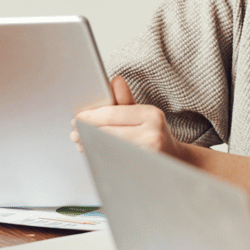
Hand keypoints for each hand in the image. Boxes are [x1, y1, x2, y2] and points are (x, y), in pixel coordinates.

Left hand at [71, 76, 190, 161]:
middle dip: (87, 132)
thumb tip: (115, 80)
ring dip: (91, 146)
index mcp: (151, 114)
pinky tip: (93, 153)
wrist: (175, 160)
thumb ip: (125, 100)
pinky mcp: (143, 169)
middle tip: (74, 134)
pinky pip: (115, 161)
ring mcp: (149, 154)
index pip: (113, 114)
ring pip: (110, 148)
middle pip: (109, 132)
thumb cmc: (154, 133)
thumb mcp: (143, 114)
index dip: (91, 117)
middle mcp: (153, 133)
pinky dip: (101, 156)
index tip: (77, 119)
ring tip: (81, 143)